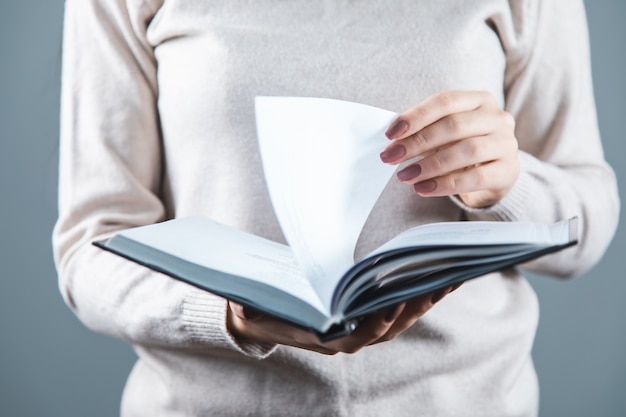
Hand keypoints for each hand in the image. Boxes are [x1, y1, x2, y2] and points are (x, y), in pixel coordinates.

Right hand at [227, 285, 458, 354]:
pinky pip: (397, 307)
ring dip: (424, 300)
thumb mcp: (252, 308)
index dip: (374, 325)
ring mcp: (358, 327)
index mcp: (323, 338)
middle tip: (438, 283)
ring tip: (448, 276)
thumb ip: (251, 309)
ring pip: (399, 319)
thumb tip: (242, 306)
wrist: (261, 317)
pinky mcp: (365, 314)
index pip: (355, 338)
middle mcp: (345, 337)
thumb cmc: (259, 309)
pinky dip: (418, 294)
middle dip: (414, 308)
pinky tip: (436, 276)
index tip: (391, 307)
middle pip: (388, 327)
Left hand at [380, 90, 518, 207]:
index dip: (416, 116)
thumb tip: (394, 142)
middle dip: (417, 142)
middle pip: (454, 126)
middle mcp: (497, 117)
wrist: (493, 176)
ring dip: (430, 165)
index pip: (445, 101)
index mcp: (479, 100)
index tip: (390, 133)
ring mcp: (506, 143)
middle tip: (391, 157)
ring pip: (466, 150)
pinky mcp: (508, 170)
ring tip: (405, 176)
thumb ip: (423, 133)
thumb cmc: (461, 149)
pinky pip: (475, 178)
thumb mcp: (444, 135)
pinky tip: (424, 189)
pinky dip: (445, 185)